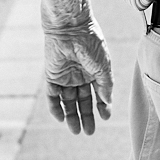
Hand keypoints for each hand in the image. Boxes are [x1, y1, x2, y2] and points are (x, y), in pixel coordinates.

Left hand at [40, 0, 112, 134]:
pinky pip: (53, 95)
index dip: (102, 106)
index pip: (98, 94)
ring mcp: (66, 76)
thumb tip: (107, 103)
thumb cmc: (90, 42)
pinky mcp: (52, 76)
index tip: (105, 117)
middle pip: (83, 100)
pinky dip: (56, 107)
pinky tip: (61, 119)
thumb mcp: (103, 66)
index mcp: (95, 72)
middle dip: (86, 116)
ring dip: (72, 116)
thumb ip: (105, 85)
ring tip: (76, 131)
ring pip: (68, 101)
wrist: (70, 27)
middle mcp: (80, 75)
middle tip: (89, 132)